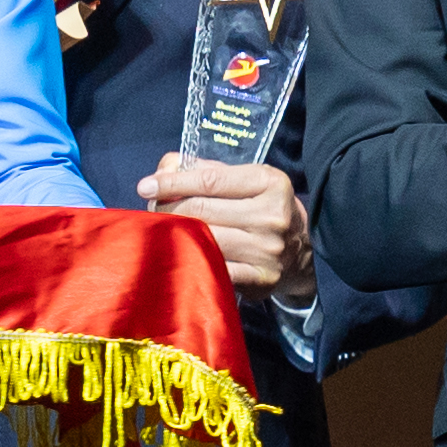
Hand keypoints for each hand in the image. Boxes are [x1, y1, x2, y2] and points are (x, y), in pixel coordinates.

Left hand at [140, 154, 313, 306]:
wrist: (301, 253)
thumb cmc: (261, 209)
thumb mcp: (243, 180)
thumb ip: (203, 169)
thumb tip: (163, 173)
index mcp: (269, 183)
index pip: (210, 181)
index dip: (172, 183)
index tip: (145, 186)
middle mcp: (272, 215)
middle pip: (200, 210)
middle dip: (169, 209)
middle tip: (155, 212)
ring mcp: (268, 249)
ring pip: (202, 239)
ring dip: (176, 235)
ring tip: (166, 232)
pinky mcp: (261, 277)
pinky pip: (214, 268)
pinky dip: (193, 260)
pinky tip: (183, 255)